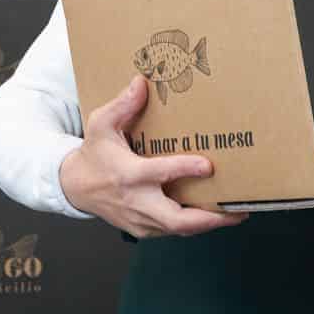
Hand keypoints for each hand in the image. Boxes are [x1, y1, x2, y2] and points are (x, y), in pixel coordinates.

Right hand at [59, 74, 245, 238]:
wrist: (75, 187)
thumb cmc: (94, 154)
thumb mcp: (101, 125)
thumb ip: (122, 105)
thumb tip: (141, 82)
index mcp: (128, 175)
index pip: (159, 174)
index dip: (185, 170)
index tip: (208, 165)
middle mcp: (137, 202)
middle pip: (176, 220)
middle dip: (210, 218)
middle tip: (238, 210)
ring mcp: (140, 220)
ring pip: (179, 229)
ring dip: (209, 223)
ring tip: (237, 213)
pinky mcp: (144, 229)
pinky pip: (173, 231)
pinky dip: (195, 225)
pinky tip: (215, 214)